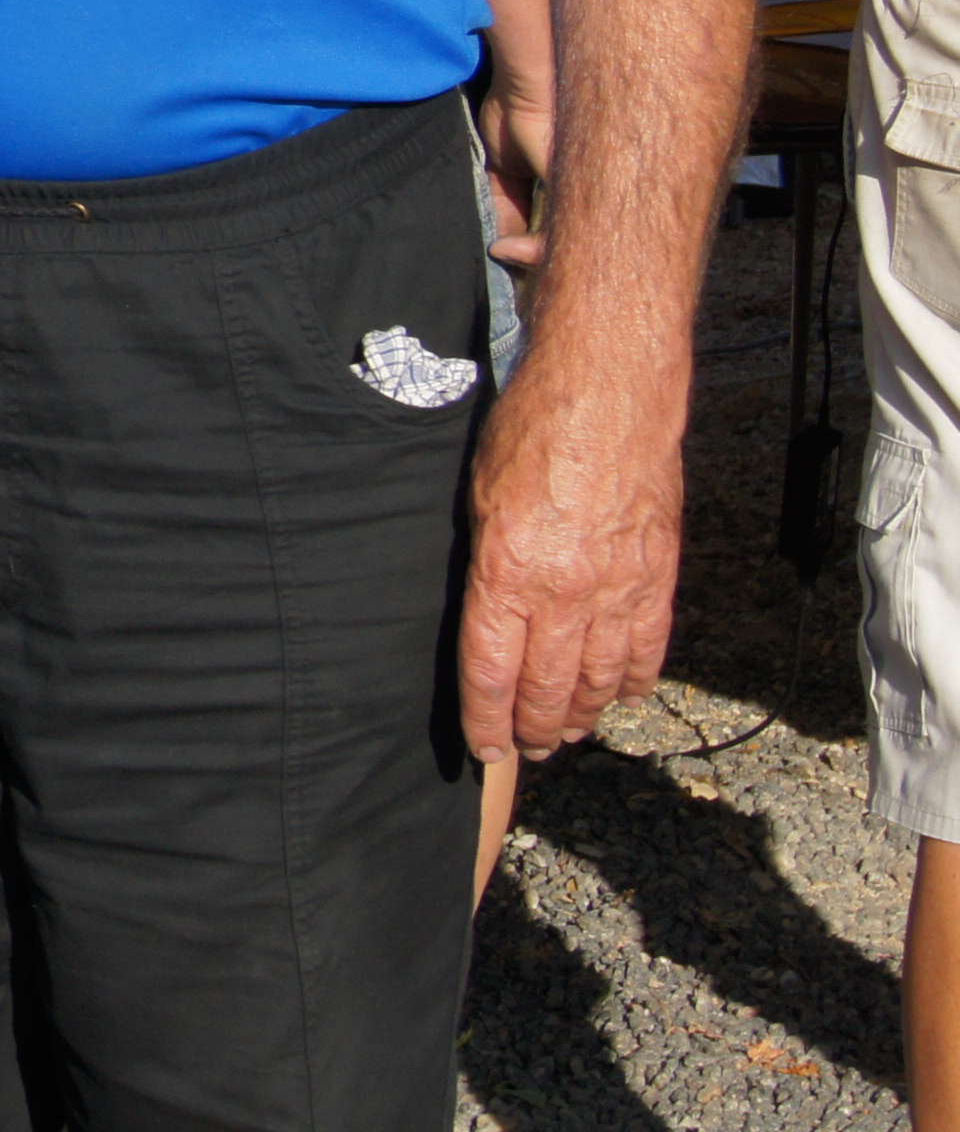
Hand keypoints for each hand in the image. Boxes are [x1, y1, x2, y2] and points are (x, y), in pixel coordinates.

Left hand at [460, 344, 684, 759]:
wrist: (610, 389)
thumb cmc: (531, 428)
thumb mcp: (477, 494)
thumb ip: (482, 563)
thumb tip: (482, 614)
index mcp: (507, 571)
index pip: (490, 671)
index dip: (485, 719)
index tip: (483, 748)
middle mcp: (566, 591)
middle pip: (547, 688)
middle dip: (532, 728)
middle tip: (524, 748)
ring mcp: (619, 587)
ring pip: (599, 680)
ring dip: (580, 714)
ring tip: (562, 732)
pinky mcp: (659, 575)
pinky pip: (647, 650)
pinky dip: (631, 682)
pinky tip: (617, 695)